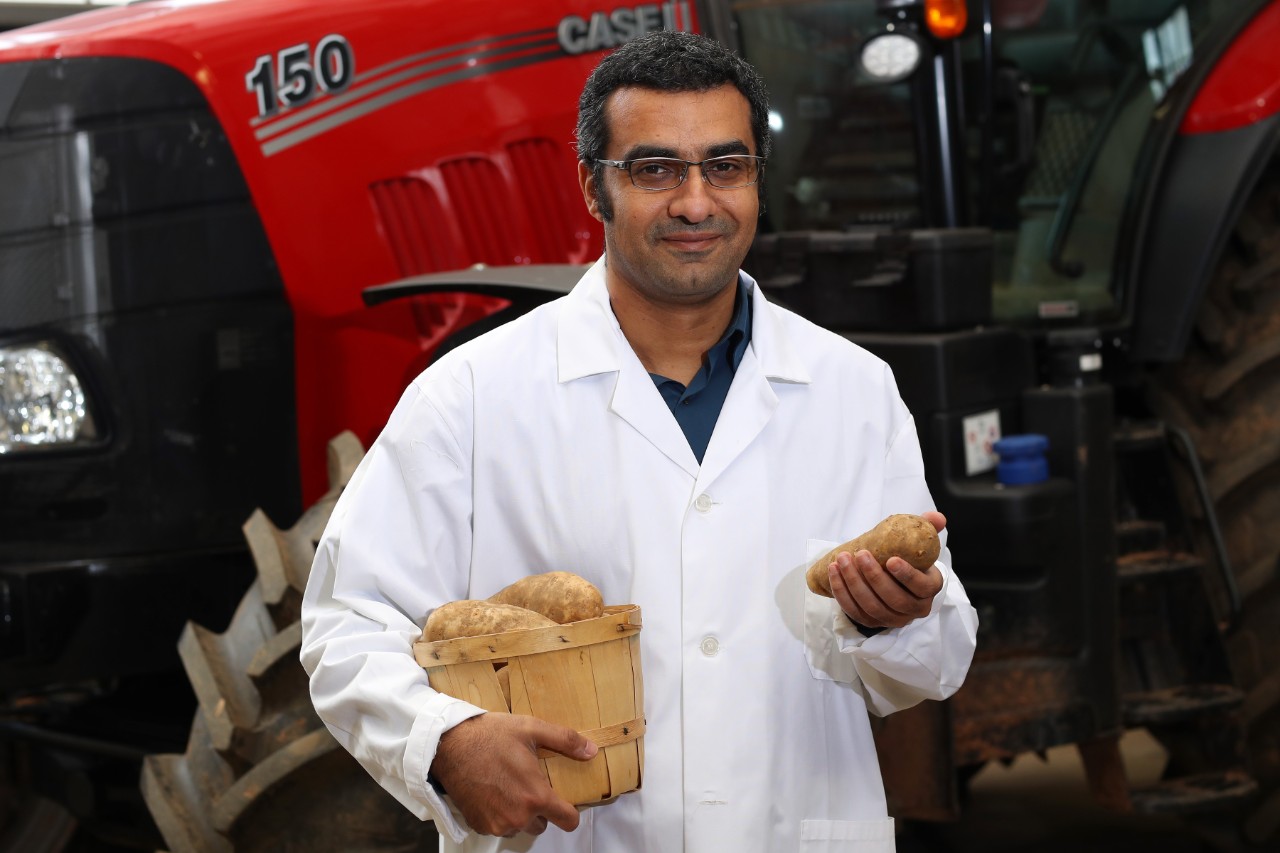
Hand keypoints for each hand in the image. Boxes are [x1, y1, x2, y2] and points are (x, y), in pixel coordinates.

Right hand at [430, 712, 596, 836]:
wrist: (449, 745)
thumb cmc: (491, 735)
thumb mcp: (532, 729)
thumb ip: (566, 741)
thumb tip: (592, 751)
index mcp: (536, 796)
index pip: (568, 821)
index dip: (570, 813)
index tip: (565, 803)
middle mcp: (518, 816)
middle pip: (542, 825)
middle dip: (539, 809)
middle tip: (528, 784)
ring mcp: (497, 823)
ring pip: (520, 827)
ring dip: (519, 813)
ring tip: (509, 786)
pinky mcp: (479, 825)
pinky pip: (499, 826)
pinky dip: (499, 814)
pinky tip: (493, 792)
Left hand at [827, 511, 945, 628]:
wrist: (894, 578)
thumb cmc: (908, 558)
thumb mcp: (919, 544)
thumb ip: (929, 527)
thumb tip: (937, 517)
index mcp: (929, 589)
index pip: (921, 587)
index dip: (906, 575)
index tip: (890, 559)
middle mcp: (914, 609)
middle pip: (894, 599)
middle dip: (874, 577)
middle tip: (860, 554)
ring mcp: (893, 619)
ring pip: (872, 607)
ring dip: (853, 583)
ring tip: (841, 560)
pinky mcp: (872, 622)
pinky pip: (855, 611)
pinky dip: (841, 593)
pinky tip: (833, 573)